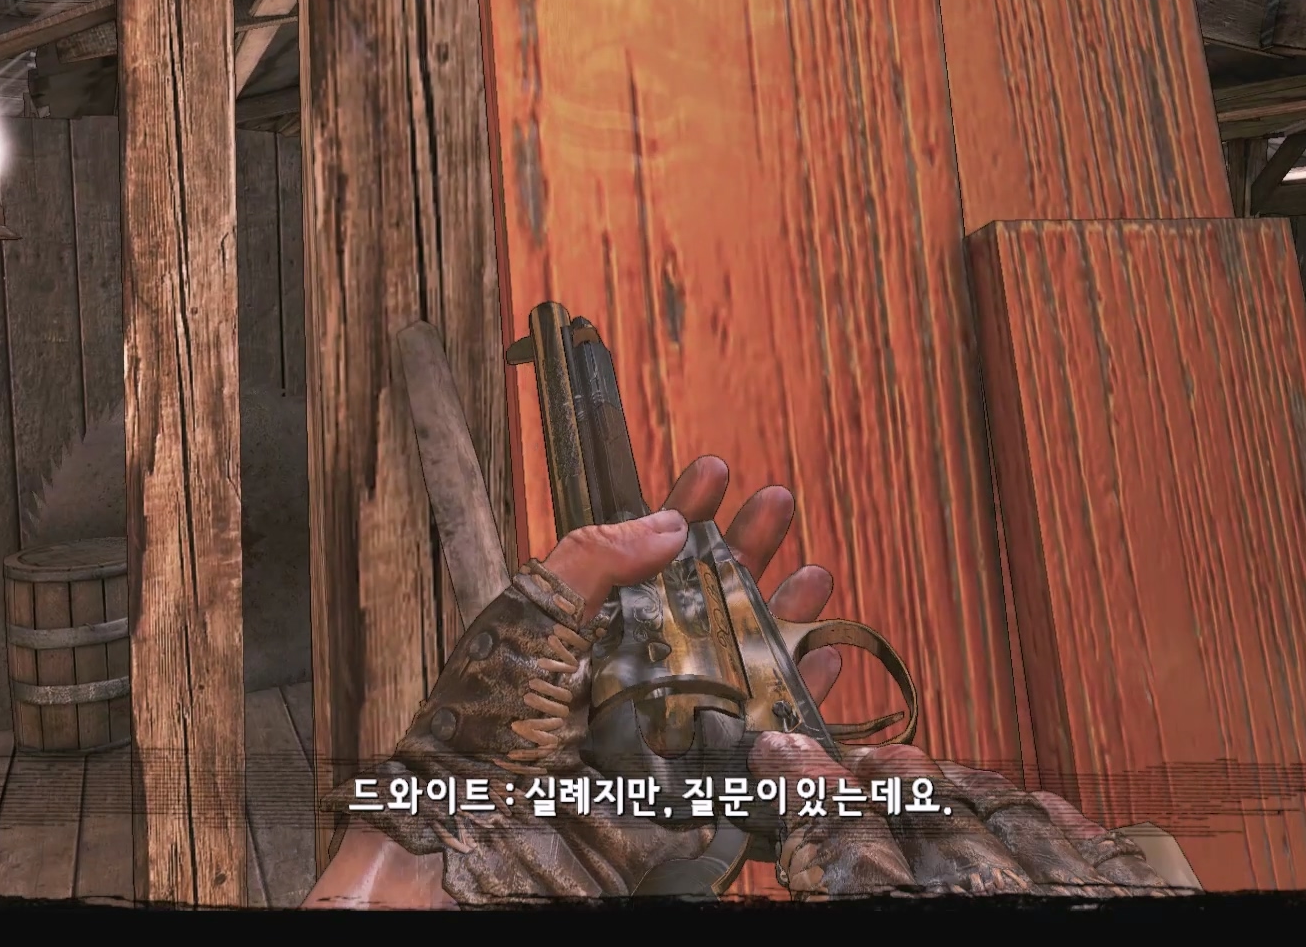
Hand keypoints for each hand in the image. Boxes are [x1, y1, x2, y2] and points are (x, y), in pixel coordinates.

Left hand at [304, 455, 842, 907]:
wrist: (479, 835)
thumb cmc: (483, 727)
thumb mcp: (530, 618)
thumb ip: (594, 561)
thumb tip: (668, 523)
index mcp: (583, 628)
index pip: (643, 558)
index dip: (682, 513)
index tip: (715, 471)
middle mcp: (629, 669)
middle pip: (701, 599)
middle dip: (744, 550)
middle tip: (778, 501)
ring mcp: (666, 720)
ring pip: (739, 659)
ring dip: (782, 614)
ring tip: (815, 571)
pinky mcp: (696, 773)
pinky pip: (759, 731)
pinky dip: (799, 694)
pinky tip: (826, 655)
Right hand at [748, 734, 1200, 897]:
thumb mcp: (891, 946)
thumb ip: (853, 910)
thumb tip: (818, 873)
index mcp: (921, 930)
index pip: (850, 852)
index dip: (808, 801)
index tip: (782, 765)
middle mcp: (1002, 912)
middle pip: (927, 819)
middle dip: (875, 782)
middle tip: (838, 759)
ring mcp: (1081, 908)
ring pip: (1006, 815)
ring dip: (954, 786)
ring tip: (918, 769)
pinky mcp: (1149, 910)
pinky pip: (1091, 844)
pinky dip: (1050, 817)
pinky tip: (1024, 802)